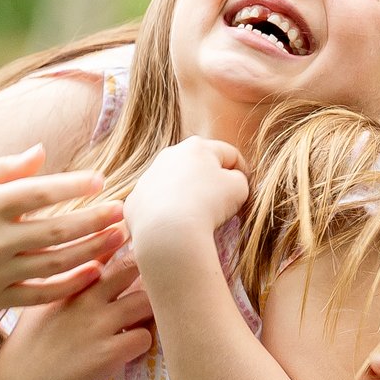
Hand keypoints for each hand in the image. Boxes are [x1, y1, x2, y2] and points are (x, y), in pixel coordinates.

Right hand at [0, 145, 126, 314]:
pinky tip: (94, 272)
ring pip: (56, 264)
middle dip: (96, 220)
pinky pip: (41, 295)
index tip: (101, 181)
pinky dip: (70, 284)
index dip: (75, 187)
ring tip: (119, 238)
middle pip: (58, 230)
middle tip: (124, 210)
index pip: (40, 194)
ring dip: (93, 251)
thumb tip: (43, 152)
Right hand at [0, 255, 154, 379]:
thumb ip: (63, 283)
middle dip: (145, 274)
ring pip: (146, 301)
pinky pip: (145, 337)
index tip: (134, 251)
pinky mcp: (111, 352)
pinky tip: (130, 349)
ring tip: (139, 322)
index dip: (123, 248)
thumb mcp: (40, 304)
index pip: (102, 252)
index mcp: (68, 284)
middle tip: (149, 289)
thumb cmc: (31, 346)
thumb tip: (89, 266)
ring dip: (148, 311)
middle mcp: (85, 299)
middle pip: (132, 268)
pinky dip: (143, 342)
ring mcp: (99, 324)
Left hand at [124, 137, 248, 268]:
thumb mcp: (239, 188)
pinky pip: (156, 204)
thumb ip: (239, 178)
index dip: (242, 171)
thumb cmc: (208, 205)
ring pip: (175, 184)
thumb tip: (230, 180)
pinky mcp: (135, 200)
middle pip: (198, 166)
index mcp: (196, 147)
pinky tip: (174, 226)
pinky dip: (167, 213)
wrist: (167, 232)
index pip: (228, 154)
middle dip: (210, 181)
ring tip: (196, 217)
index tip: (244, 190)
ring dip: (187, 196)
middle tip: (221, 204)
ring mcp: (148, 177)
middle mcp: (168, 155)